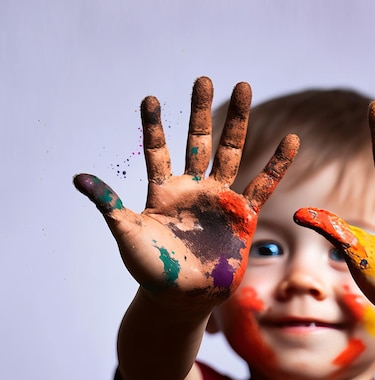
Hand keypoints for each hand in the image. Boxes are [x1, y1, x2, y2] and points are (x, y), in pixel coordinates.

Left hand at [74, 77, 298, 308]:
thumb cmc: (152, 271)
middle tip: (204, 80)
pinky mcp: (244, 215)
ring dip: (237, 122)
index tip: (150, 98)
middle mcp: (193, 189)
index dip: (154, 126)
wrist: (184, 299)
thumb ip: (110, 206)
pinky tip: (291, 140)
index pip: (157, 151)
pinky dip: (278, 164)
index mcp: (163, 192)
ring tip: (243, 88)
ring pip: (230, 153)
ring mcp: (220, 199)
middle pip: (198, 141)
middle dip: (201, 111)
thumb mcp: (128, 236)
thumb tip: (78, 178)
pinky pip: (264, 185)